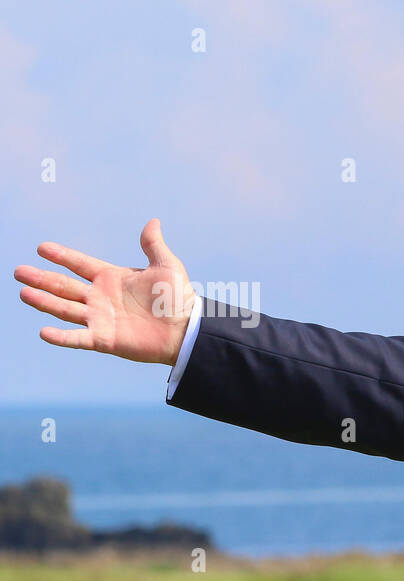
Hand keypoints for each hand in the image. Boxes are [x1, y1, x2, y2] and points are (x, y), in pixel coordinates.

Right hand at [13, 218, 194, 364]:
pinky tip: (44, 333)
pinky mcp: (105, 340)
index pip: (80, 265)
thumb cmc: (179, 299)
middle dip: (42, 278)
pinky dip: (62, 337)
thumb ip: (153, 245)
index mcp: (111, 278)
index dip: (62, 256)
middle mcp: (100, 298)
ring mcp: (100, 319)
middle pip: (64, 286)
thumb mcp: (166, 267)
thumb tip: (153, 221)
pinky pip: (79, 338)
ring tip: (23, 293)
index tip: (42, 247)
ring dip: (44, 302)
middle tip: (19, 271)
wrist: (187, 330)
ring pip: (65, 309)